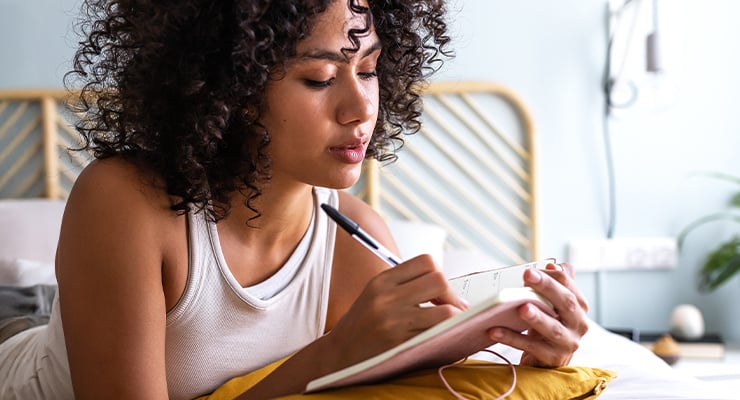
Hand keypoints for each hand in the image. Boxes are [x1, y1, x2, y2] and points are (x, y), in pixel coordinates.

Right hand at [324, 254, 468, 370]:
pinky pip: (437, 335)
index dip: (439, 274)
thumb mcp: (375, 294)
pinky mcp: (400, 344)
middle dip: (451, 296)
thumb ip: (404, 285)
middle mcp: (387, 297)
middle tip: (453, 309)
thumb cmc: (361, 324)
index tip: (441, 291)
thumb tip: (444, 287)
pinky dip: (447, 335)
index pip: (426, 262)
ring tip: (451, 325)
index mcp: (382, 281)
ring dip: (454, 318)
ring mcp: (394, 321)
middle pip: (438, 281)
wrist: (338, 355)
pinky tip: (443, 338)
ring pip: (445, 311)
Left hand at [488, 262, 589, 366]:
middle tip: (527, 275)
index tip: (532, 269)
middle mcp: (579, 324)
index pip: (569, 287)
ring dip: (537, 317)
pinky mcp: (553, 359)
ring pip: (553, 329)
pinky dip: (513, 338)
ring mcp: (568, 343)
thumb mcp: (552, 304)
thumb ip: (556, 284)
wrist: (546, 358)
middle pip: (566, 303)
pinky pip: (531, 347)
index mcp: (579, 307)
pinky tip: (495, 330)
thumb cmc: (548, 324)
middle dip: (547, 287)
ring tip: (521, 307)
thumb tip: (553, 264)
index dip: (552, 276)